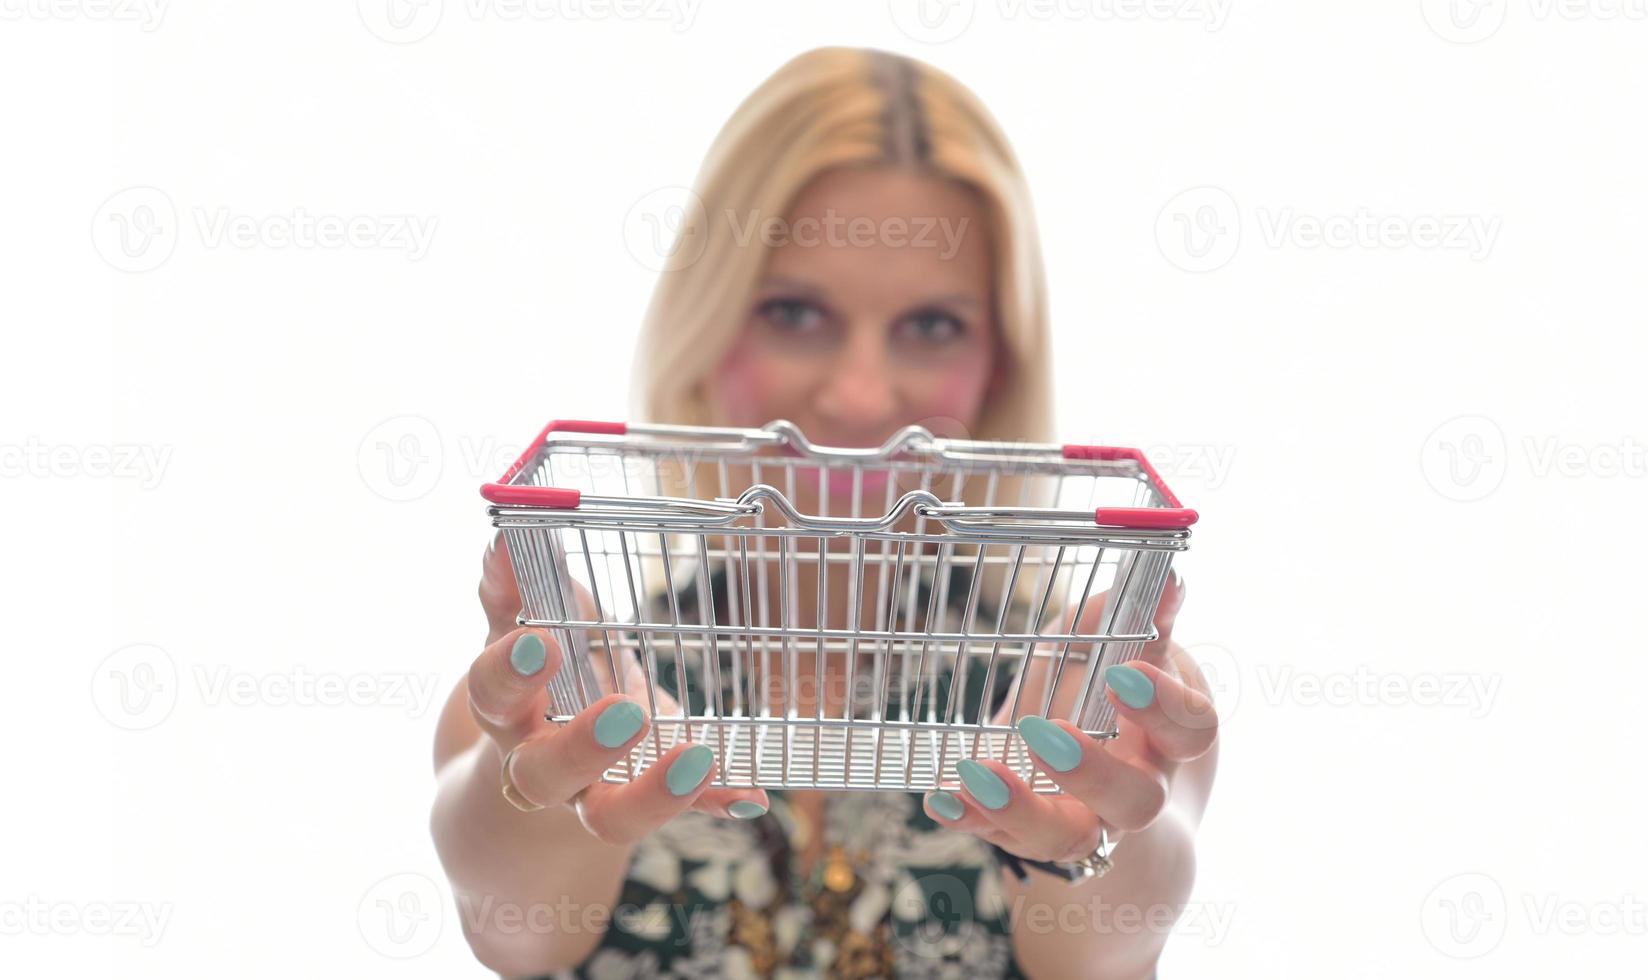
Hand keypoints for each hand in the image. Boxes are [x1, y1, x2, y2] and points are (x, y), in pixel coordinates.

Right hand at [465, 533, 768, 842]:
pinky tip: (750, 795)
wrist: (545, 760)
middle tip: (625, 715)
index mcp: (508, 712)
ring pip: (608, 816)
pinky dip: (719, 800)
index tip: (542, 641)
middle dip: (580, 747)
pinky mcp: (647, 798)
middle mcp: (540, 765)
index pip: (493, 697)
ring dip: (653, 794)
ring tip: (698, 757)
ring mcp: (592, 793)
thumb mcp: (525, 627)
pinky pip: (685, 810)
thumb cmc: (545, 671)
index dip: (511, 674)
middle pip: (541, 775)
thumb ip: (514, 588)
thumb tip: (504, 539)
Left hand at [921, 574, 1217, 864]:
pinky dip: (969, 819)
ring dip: (1019, 809)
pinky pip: (1002, 839)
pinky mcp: (1031, 834)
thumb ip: (1137, 616)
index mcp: (1165, 739)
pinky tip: (940, 798)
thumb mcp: (1119, 647)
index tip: (1120, 676)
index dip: (1163, 708)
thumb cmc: (1107, 688)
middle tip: (1042, 732)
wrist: (1094, 768)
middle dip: (1090, 771)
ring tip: (975, 775)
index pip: (1190, 731)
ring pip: (1067, 838)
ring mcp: (1084, 821)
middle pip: (1136, 800)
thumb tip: (1167, 575)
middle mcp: (1135, 790)